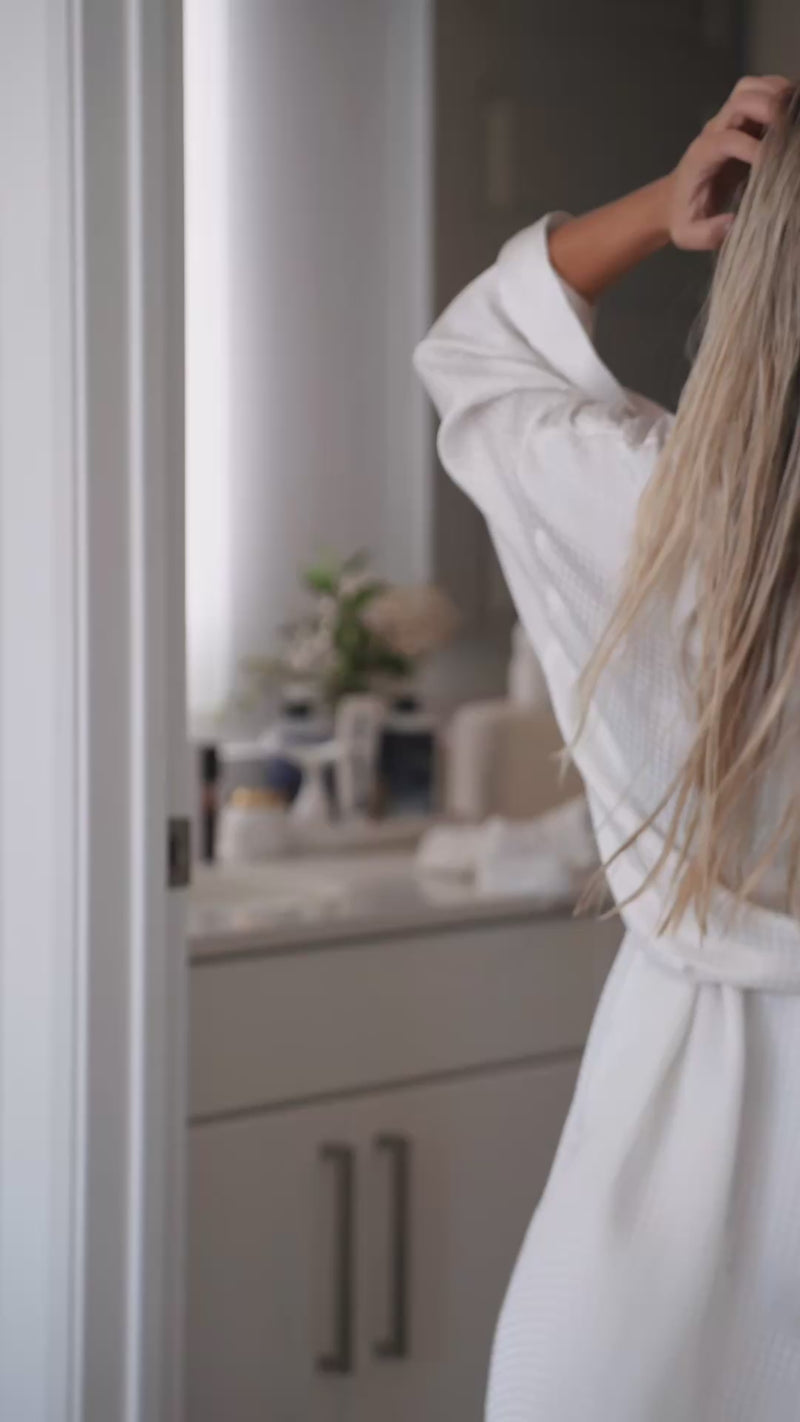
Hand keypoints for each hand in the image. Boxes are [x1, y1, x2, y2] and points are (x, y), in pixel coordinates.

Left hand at [666, 75, 791, 250]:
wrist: (674, 200)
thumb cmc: (684, 216)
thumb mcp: (688, 234)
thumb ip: (708, 233)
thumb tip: (733, 223)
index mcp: (702, 155)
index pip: (727, 140)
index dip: (752, 148)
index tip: (772, 167)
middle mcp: (714, 130)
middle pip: (740, 100)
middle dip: (769, 109)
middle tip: (791, 133)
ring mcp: (727, 120)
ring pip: (749, 88)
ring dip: (776, 93)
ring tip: (796, 116)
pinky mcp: (740, 119)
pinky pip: (759, 90)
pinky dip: (779, 92)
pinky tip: (793, 113)